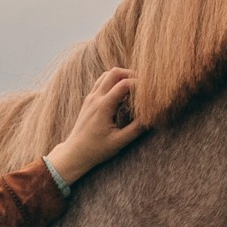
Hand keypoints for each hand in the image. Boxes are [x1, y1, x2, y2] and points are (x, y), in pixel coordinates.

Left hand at [46, 67, 143, 183]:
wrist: (75, 153)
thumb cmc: (97, 150)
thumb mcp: (119, 141)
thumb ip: (136, 128)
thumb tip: (152, 117)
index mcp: (103, 107)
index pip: (124, 84)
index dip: (139, 84)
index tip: (149, 91)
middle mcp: (95, 98)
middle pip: (114, 73)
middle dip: (130, 74)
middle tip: (143, 85)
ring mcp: (90, 98)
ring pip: (107, 75)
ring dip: (121, 77)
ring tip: (133, 89)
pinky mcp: (89, 101)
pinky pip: (101, 83)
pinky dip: (113, 82)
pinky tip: (121, 95)